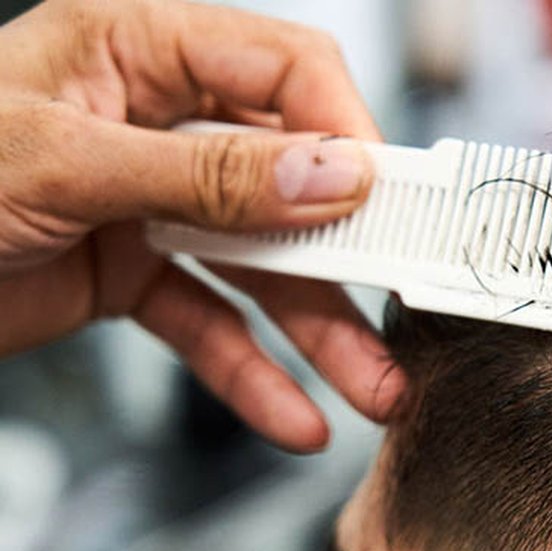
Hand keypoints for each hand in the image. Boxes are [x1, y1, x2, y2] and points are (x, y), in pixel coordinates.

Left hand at [0, 0, 405, 451]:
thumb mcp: (64, 164)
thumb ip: (208, 173)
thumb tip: (335, 173)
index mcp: (140, 49)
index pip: (283, 71)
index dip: (342, 131)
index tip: (380, 199)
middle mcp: (159, 122)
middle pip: (290, 183)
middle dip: (348, 256)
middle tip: (403, 307)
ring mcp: (153, 201)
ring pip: (262, 265)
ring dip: (320, 332)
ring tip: (373, 390)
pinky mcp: (134, 273)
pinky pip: (210, 322)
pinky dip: (249, 372)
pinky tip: (291, 416)